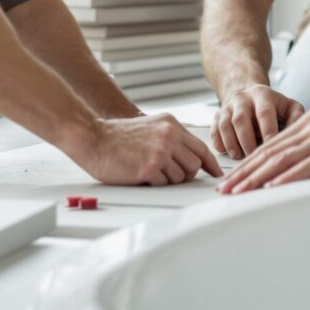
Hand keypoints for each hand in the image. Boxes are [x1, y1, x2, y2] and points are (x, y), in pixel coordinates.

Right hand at [66, 114, 222, 185]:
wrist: (93, 138)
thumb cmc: (117, 136)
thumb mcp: (151, 126)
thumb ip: (171, 137)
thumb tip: (191, 155)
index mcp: (171, 125)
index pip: (201, 147)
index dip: (210, 163)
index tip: (216, 173)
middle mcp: (169, 136)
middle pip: (194, 165)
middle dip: (185, 174)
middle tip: (167, 174)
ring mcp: (160, 152)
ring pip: (180, 177)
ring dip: (167, 179)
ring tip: (148, 169)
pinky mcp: (149, 169)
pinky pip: (164, 185)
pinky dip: (154, 184)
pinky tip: (139, 173)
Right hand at [211, 84, 303, 158]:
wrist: (248, 92)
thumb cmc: (272, 105)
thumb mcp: (288, 105)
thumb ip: (297, 117)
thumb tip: (301, 134)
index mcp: (263, 95)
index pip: (264, 112)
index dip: (268, 130)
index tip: (273, 147)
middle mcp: (242, 99)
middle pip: (241, 120)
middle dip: (247, 141)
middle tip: (255, 157)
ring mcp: (227, 107)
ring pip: (225, 125)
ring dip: (231, 143)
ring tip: (239, 157)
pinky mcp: (216, 116)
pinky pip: (214, 130)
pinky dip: (218, 143)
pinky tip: (226, 152)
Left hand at [218, 97, 309, 193]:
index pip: (273, 145)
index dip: (250, 162)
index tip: (234, 178)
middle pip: (269, 152)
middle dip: (244, 172)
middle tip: (224, 190)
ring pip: (281, 160)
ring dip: (256, 178)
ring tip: (238, 193)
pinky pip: (307, 165)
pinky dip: (286, 177)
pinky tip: (271, 187)